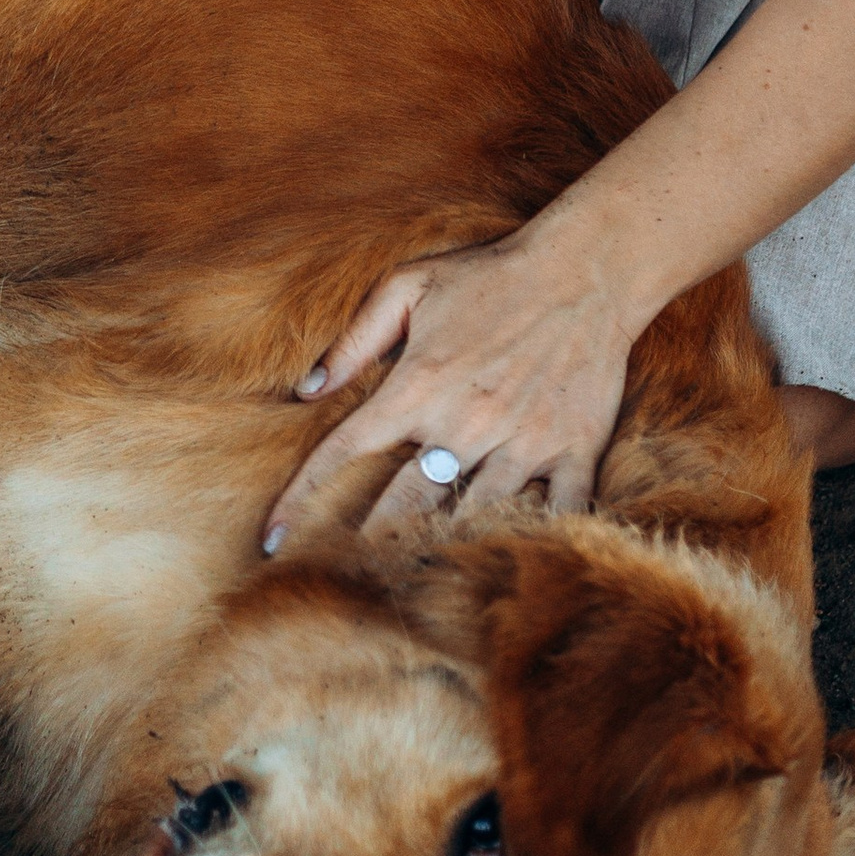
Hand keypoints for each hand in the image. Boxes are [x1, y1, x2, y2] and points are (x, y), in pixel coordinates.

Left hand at [264, 224, 635, 545]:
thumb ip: (354, 340)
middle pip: (403, 503)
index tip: (269, 539)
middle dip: (369, 544)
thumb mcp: (409, 287)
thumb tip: (305, 389)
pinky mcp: (572, 450)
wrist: (585, 270)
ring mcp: (521, 441)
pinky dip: (538, 542)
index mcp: (417, 386)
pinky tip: (515, 568)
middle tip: (344, 576)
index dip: (299, 498)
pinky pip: (556, 513)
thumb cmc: (489, 274)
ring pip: (473, 517)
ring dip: (443, 551)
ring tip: (414, 586)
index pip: (343, 451)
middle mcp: (464, 423)